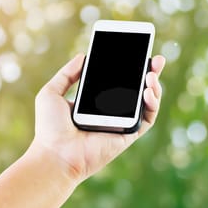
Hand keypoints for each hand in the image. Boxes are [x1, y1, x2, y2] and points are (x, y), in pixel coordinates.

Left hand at [31, 53, 165, 182]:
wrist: (55, 154)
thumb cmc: (49, 129)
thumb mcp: (52, 93)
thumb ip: (67, 74)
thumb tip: (83, 56)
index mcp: (97, 101)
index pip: (119, 81)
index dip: (130, 67)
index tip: (138, 53)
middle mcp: (112, 111)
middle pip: (138, 89)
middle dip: (150, 73)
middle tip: (157, 60)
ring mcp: (122, 122)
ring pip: (147, 102)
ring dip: (154, 86)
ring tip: (152, 74)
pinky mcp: (129, 135)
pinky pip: (148, 118)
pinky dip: (153, 104)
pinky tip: (148, 91)